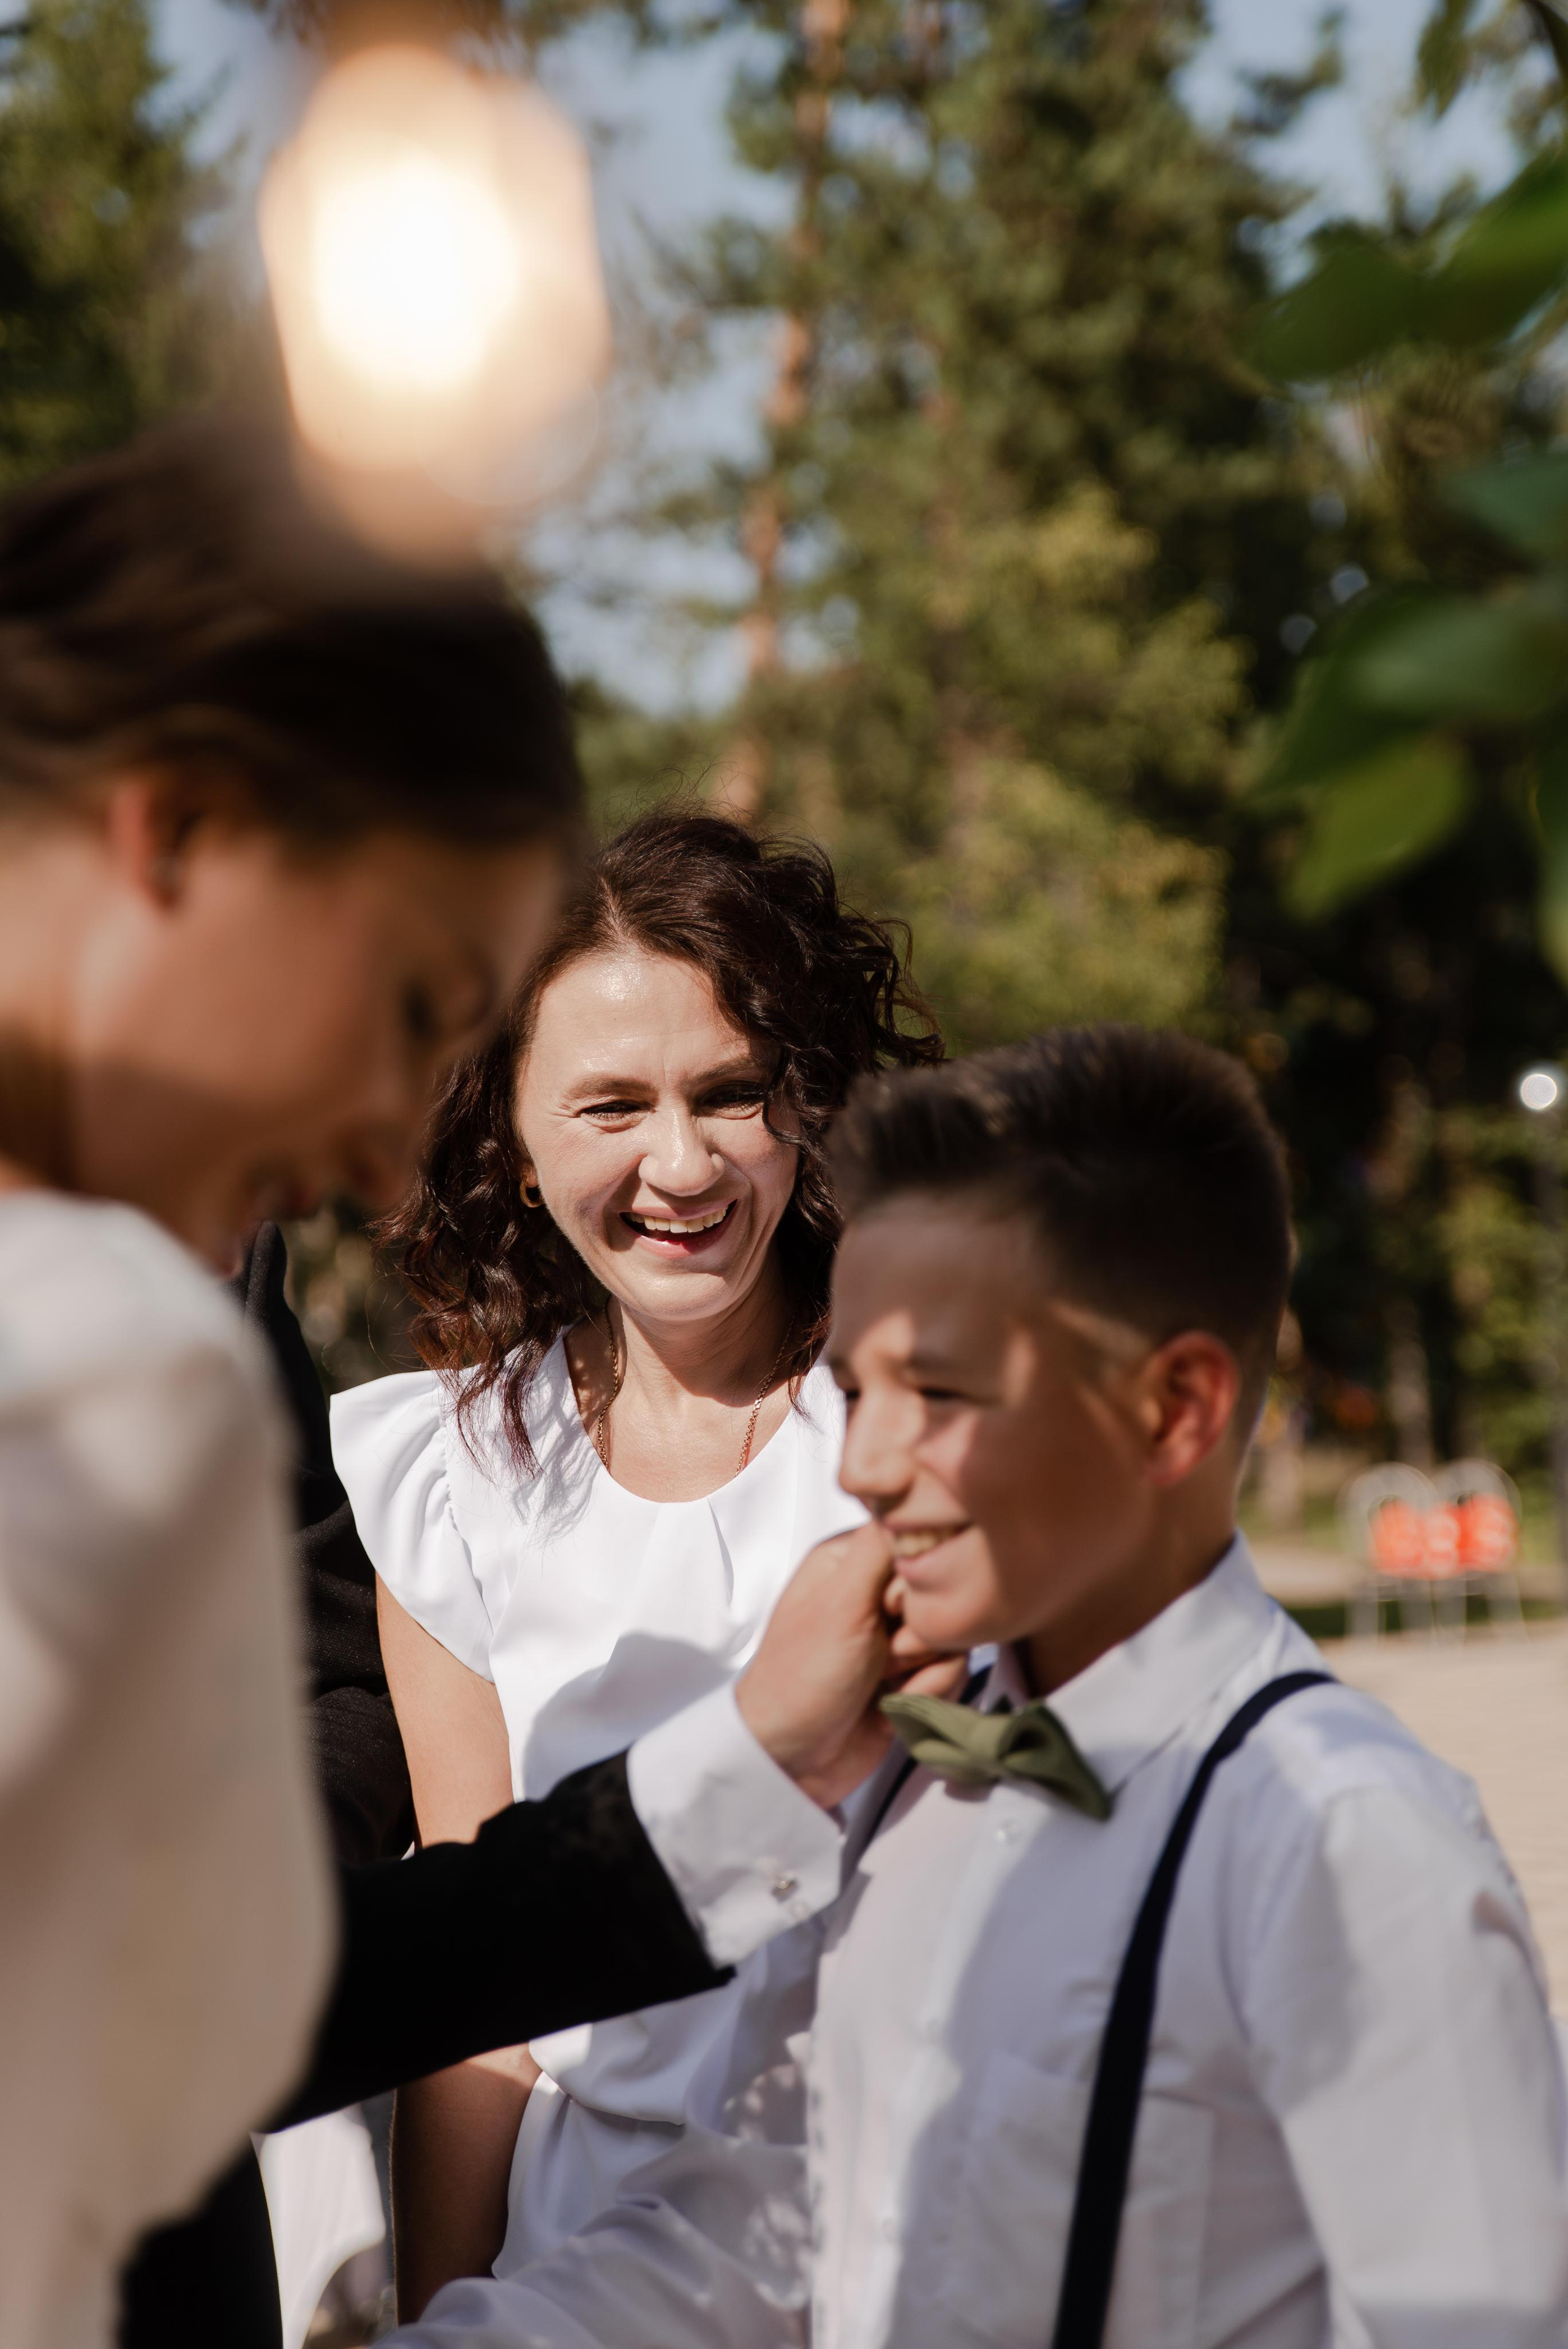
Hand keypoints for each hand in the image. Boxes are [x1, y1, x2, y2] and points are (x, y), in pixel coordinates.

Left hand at [737, 1524, 969, 1808]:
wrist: (792, 1760)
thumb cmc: (802, 1677)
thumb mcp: (841, 1604)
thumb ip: (879, 1548)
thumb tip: (912, 1488)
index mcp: (849, 1560)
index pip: (917, 1539)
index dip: (915, 1578)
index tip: (889, 1606)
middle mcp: (874, 1591)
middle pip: (942, 1588)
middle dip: (920, 1628)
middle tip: (881, 1652)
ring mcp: (895, 1634)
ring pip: (953, 1631)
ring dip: (923, 1664)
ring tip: (884, 1680)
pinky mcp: (912, 1674)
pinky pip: (953, 1670)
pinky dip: (928, 1690)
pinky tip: (893, 1703)